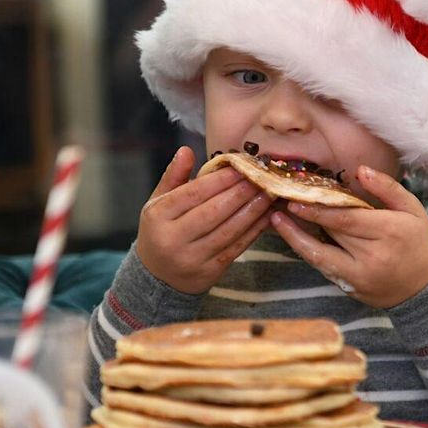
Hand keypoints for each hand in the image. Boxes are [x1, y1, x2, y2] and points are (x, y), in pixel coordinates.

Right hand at [136, 146, 273, 293]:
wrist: (158, 277)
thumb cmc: (161, 231)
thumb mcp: (158, 203)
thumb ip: (173, 177)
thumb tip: (186, 150)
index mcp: (158, 216)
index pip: (192, 194)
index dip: (219, 180)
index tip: (240, 166)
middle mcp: (173, 238)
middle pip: (213, 212)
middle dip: (240, 193)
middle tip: (261, 178)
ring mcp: (192, 258)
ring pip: (228, 230)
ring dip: (253, 210)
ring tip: (269, 194)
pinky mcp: (210, 272)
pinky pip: (236, 248)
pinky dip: (254, 231)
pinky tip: (267, 216)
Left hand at [270, 165, 427, 308]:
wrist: (426, 287)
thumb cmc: (419, 242)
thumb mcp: (413, 210)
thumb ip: (387, 188)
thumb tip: (360, 171)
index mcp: (390, 231)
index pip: (347, 218)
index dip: (319, 209)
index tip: (297, 197)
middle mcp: (374, 255)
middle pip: (332, 233)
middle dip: (304, 217)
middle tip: (280, 199)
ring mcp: (361, 275)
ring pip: (320, 255)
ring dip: (295, 239)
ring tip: (276, 222)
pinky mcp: (353, 288)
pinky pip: (325, 269)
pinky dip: (309, 253)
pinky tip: (296, 239)